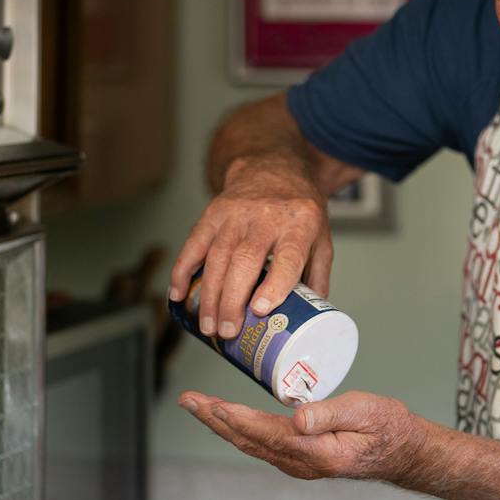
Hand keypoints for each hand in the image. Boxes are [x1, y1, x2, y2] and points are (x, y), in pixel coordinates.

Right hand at [168, 154, 333, 340]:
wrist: (273, 168)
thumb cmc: (299, 212)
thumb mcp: (321, 240)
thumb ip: (317, 279)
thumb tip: (310, 324)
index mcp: (299, 225)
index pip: (286, 256)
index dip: (273, 284)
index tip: (260, 310)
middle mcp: (266, 217)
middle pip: (244, 261)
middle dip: (232, 300)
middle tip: (227, 331)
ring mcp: (236, 214)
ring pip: (217, 257)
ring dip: (208, 295)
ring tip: (208, 325)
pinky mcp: (213, 213)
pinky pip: (193, 243)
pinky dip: (183, 270)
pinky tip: (178, 294)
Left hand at [178, 389, 427, 484]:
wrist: (404, 453)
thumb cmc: (389, 428)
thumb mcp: (366, 412)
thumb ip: (331, 414)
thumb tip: (297, 418)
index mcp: (317, 453)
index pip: (267, 433)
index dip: (237, 419)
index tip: (213, 405)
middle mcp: (302, 463)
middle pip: (249, 440)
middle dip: (215, 419)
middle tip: (188, 401)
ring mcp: (300, 464)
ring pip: (251, 443)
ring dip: (221, 424)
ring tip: (198, 405)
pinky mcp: (301, 458)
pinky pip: (262, 444)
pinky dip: (239, 429)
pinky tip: (227, 418)